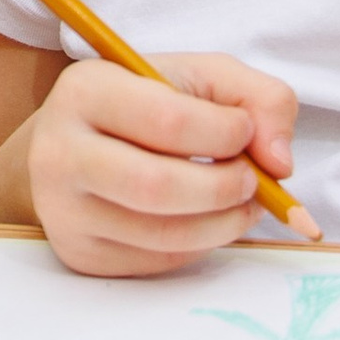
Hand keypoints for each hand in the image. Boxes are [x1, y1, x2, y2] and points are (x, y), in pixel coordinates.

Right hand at [27, 52, 301, 274]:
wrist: (70, 147)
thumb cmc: (142, 107)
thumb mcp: (198, 78)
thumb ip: (258, 97)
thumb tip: (280, 163)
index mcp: (85, 90)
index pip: (169, 121)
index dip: (227, 132)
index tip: (244, 131)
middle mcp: (60, 151)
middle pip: (159, 186)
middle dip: (226, 188)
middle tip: (252, 179)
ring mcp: (63, 209)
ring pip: (163, 234)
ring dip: (223, 223)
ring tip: (240, 201)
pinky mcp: (79, 253)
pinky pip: (157, 262)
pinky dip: (198, 245)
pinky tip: (204, 219)